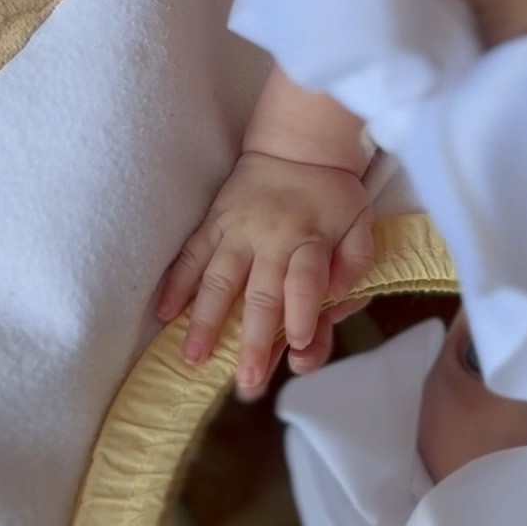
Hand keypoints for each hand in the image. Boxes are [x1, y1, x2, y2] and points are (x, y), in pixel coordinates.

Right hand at [154, 150, 374, 398]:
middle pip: (260, 294)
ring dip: (204, 321)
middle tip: (245, 381)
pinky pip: (191, 254)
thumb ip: (355, 260)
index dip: (301, 316)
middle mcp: (271, 238)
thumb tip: (337, 295)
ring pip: (218, 280)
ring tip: (193, 358)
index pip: (306, 283)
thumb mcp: (361, 220)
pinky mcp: (214, 222)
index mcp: (311, 239)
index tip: (296, 349)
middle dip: (252, 340)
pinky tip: (164, 312)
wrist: (296, 144)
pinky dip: (176, 283)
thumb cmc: (332, 192)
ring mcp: (237, 231)